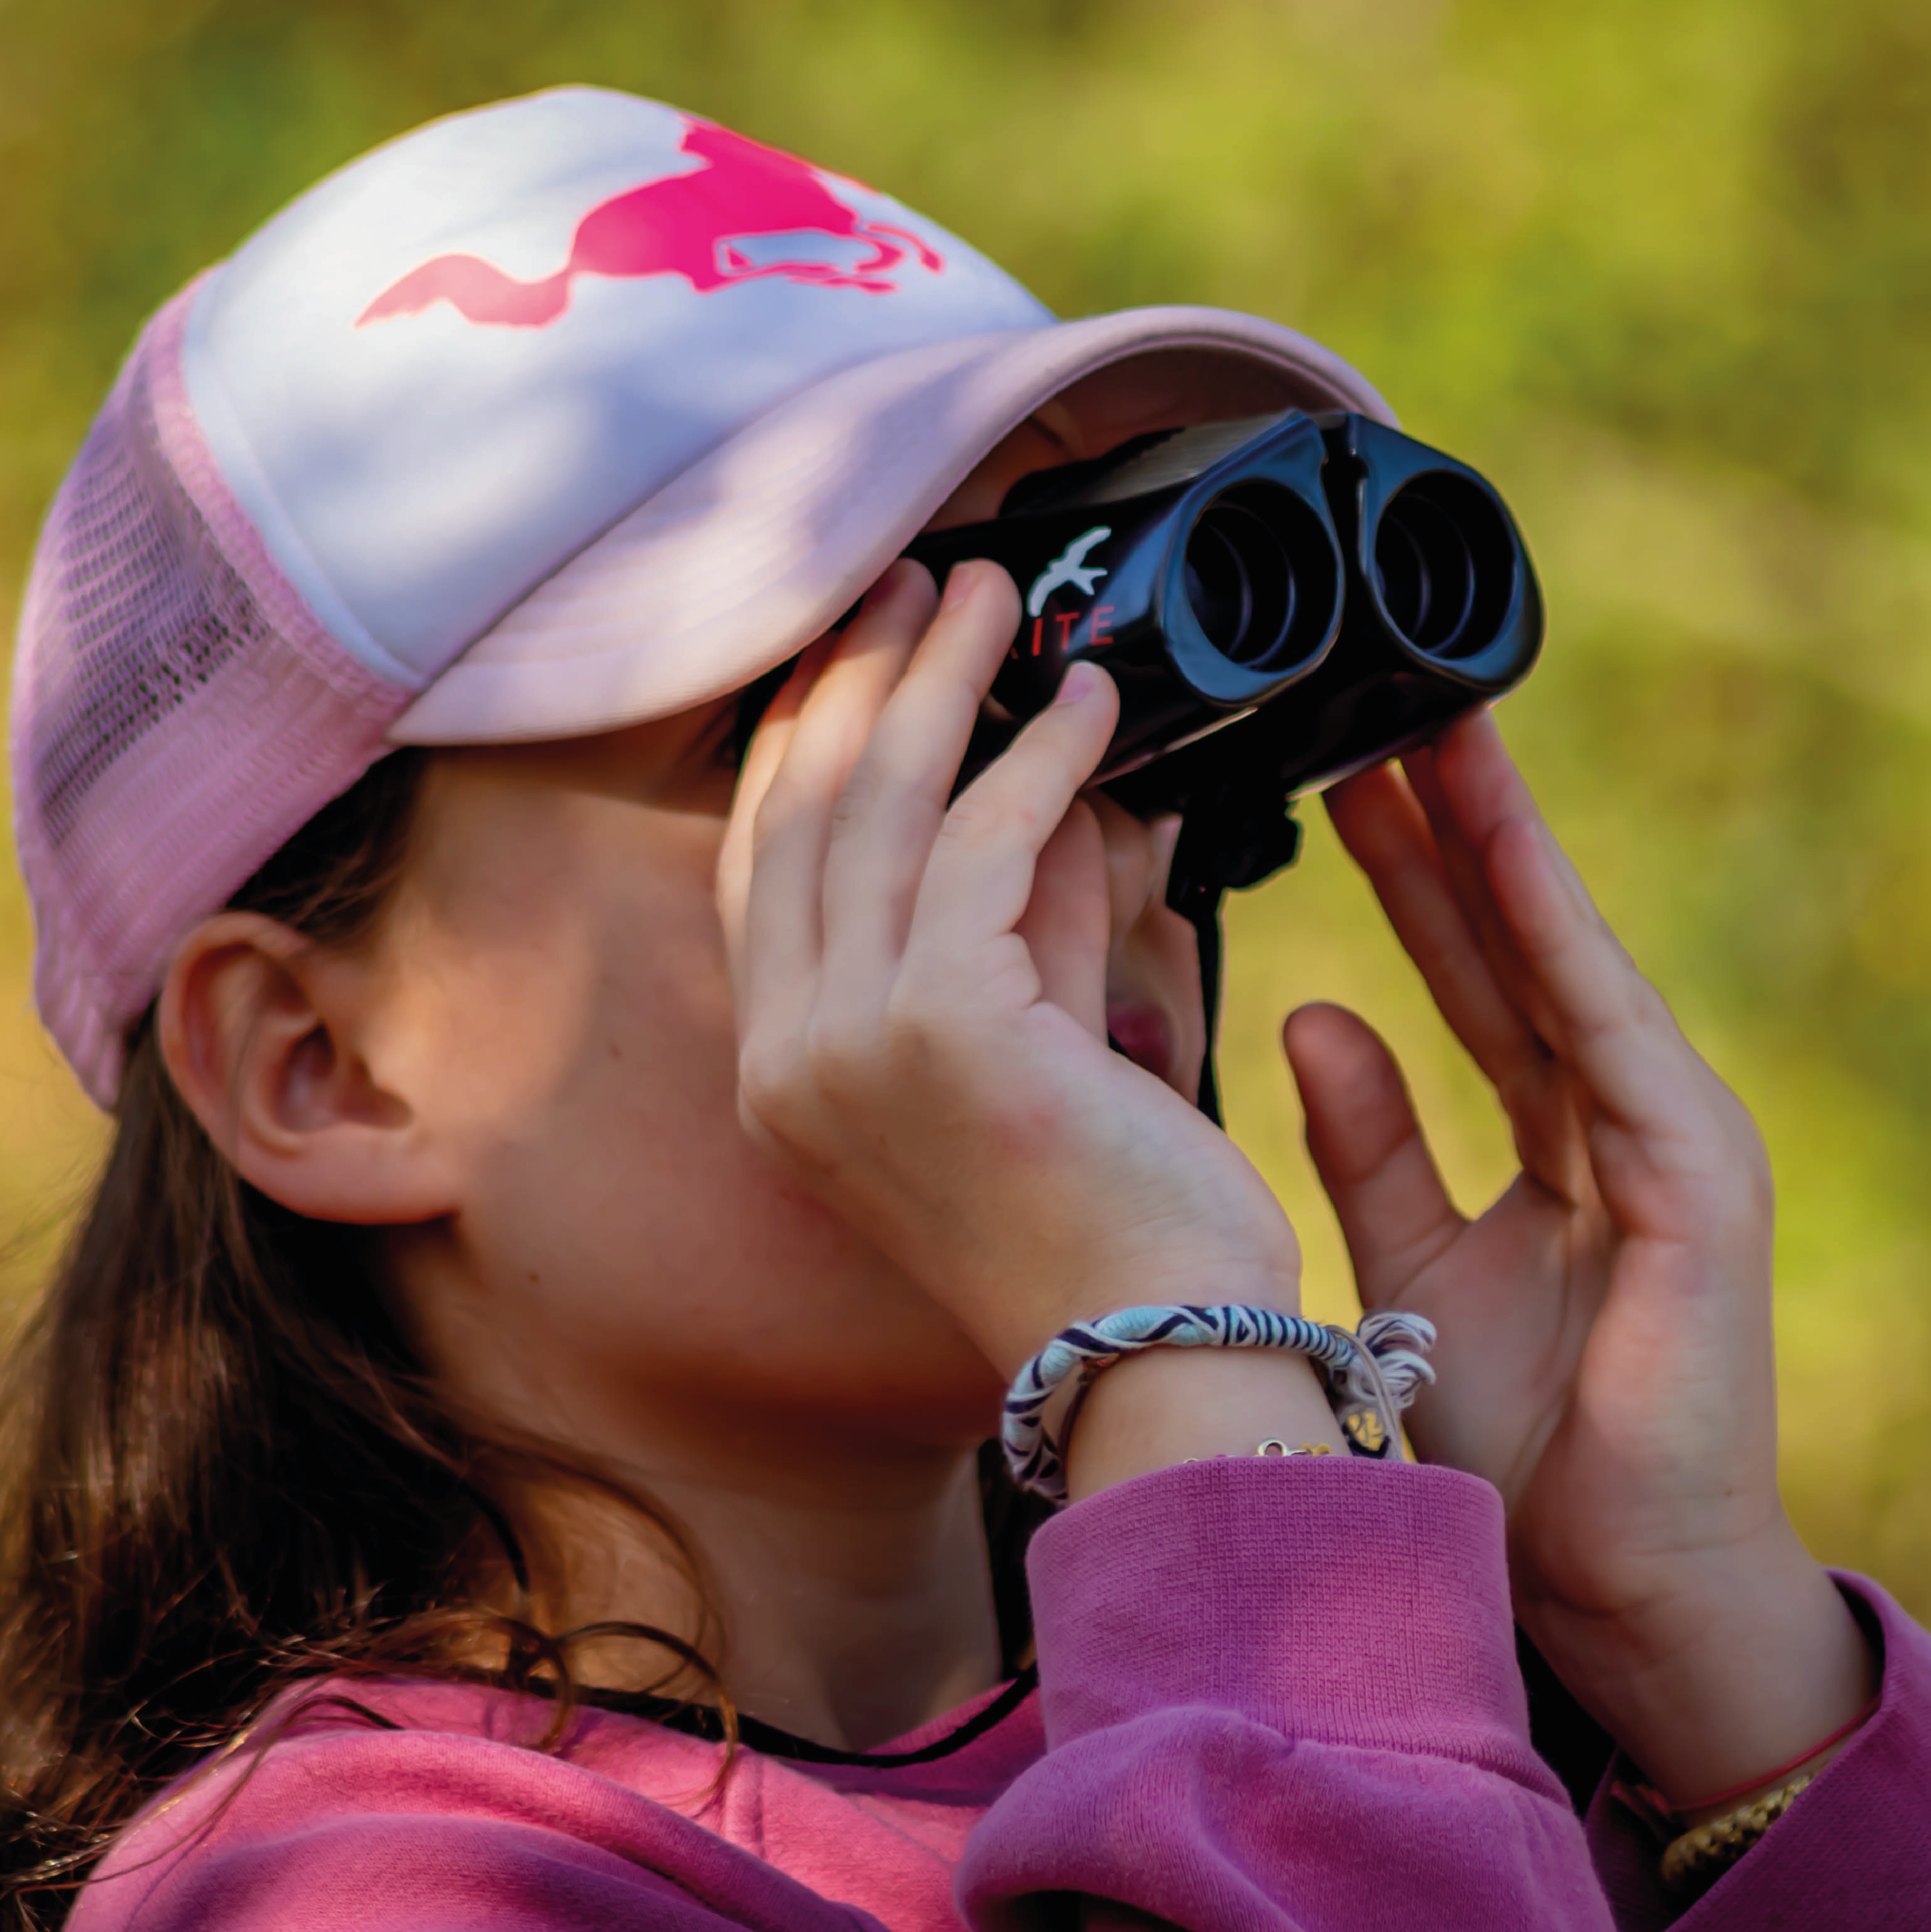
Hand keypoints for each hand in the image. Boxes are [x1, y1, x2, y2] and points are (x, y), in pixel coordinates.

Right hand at [717, 555, 1310, 1423]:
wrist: (1160, 1356)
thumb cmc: (1107, 1224)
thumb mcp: (1036, 1051)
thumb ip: (1028, 927)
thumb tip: (1057, 798)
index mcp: (791, 1075)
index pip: (770, 866)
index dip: (809, 739)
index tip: (862, 646)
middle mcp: (791, 1059)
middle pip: (803, 815)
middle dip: (858, 678)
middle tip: (918, 575)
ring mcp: (849, 1047)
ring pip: (879, 812)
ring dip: (941, 684)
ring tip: (991, 595)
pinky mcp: (941, 1031)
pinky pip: (990, 846)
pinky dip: (1041, 759)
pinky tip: (1093, 704)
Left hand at [1286, 711, 1872, 1804]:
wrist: (1610, 1579)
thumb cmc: (1516, 1432)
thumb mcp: (1407, 1260)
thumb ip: (1369, 1136)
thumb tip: (1308, 1011)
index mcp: (1547, 1130)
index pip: (1465, 968)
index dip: (1407, 873)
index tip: (1335, 779)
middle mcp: (1610, 1111)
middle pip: (1509, 938)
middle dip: (1441, 825)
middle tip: (1369, 709)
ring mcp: (1665, 1136)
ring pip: (1565, 960)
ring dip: (1498, 846)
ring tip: (1435, 731)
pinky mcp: (1696, 1180)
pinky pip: (1606, 1038)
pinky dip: (1556, 944)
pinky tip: (1507, 859)